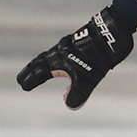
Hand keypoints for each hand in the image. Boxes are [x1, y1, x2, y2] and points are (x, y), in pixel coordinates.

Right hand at [17, 6, 136, 109]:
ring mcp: (70, 45)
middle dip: (32, 71)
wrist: (113, 31)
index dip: (31, 79)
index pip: (39, 72)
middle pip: (41, 62)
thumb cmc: (99, 55)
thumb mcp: (89, 78)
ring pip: (51, 55)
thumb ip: (78, 92)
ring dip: (43, 63)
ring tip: (40, 68)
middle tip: (23, 78)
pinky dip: (58, 58)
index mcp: (58, 60)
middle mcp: (60, 51)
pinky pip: (63, 52)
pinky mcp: (80, 41)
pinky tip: (65, 59)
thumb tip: (70, 106)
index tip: (23, 85)